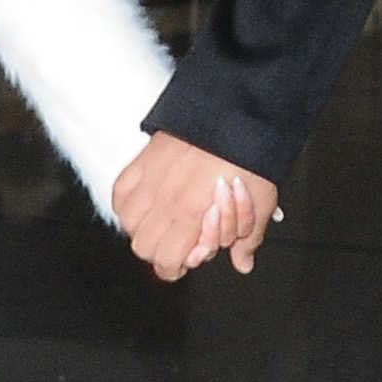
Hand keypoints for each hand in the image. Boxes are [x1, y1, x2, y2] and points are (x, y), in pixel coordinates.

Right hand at [113, 131, 280, 282]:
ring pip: (127, 222)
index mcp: (191, 215)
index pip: (165, 261)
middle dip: (159, 251)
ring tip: (161, 222)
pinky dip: (128, 203)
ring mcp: (150, 180)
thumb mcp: (261, 202)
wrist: (237, 113)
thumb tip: (243, 262)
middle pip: (142, 246)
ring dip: (142, 228)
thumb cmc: (250, 155)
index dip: (174, 268)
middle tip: (176, 243)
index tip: (183, 262)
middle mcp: (164, 200)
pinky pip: (120, 192)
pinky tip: (146, 202)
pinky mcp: (142, 161)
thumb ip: (248, 238)